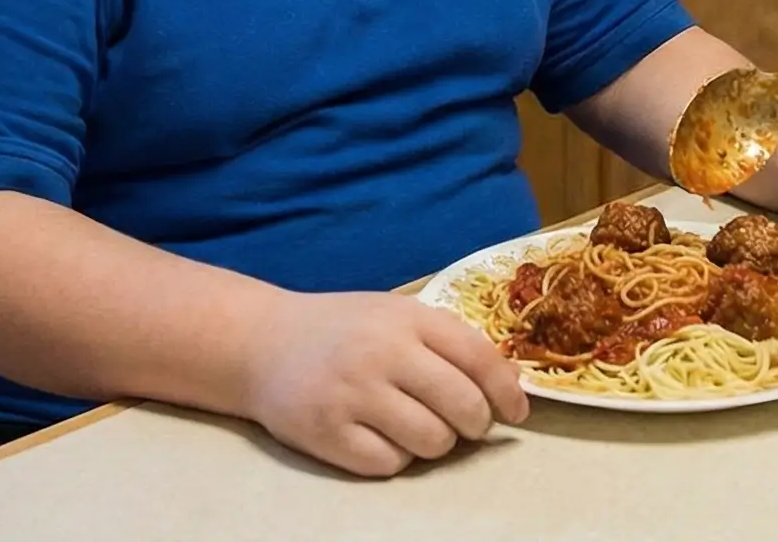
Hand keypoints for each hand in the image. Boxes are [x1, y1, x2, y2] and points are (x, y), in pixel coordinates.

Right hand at [234, 289, 529, 477]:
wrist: (261, 342)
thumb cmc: (342, 329)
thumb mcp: (396, 315)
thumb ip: (449, 341)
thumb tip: (510, 382)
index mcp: (408, 318)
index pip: (479, 358)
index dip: (506, 391)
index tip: (515, 412)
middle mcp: (382, 353)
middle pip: (463, 406)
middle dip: (476, 424)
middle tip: (465, 424)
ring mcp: (353, 394)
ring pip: (432, 441)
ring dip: (437, 443)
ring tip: (418, 427)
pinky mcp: (327, 432)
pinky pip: (391, 463)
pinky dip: (397, 457)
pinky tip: (382, 437)